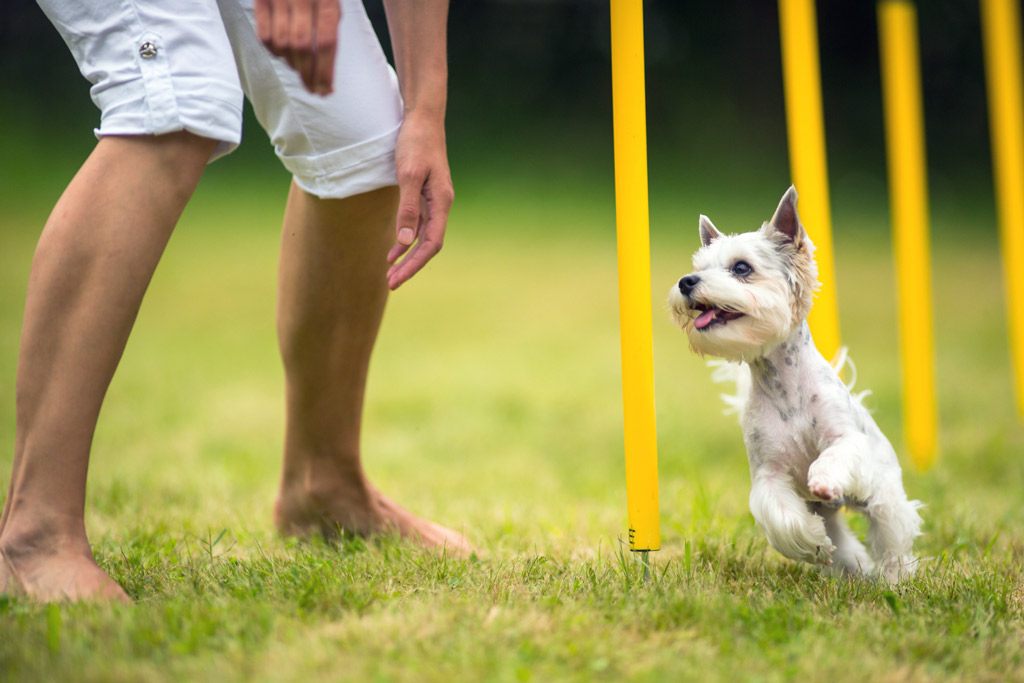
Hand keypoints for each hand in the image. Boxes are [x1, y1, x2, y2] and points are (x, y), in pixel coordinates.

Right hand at [255, 0, 339, 94]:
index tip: (326, 91)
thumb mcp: (328, 0)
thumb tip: (325, 68)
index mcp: (327, 0)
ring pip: (282, 44)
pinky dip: (274, 50)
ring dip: (292, 63)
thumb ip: (328, 26)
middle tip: (313, 89)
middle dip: (308, 74)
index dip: (325, 71)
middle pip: (303, 47)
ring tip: (300, 70)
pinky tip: (282, 54)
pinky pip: (264, 35)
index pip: (326, 44)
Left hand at [386, 113, 453, 289]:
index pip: (431, 243)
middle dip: (411, 266)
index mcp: (442, 202)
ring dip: (408, 256)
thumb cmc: (415, 143)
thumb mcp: (408, 175)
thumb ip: (407, 209)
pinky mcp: (425, 195)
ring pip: (423, 237)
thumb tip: (405, 242)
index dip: (415, 264)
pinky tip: (394, 251)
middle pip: (429, 245)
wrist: (423, 118)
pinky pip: (418, 225)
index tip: (397, 278)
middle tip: (391, 283)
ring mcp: (434, 201)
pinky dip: (406, 240)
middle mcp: (441, 205)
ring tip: (390, 273)